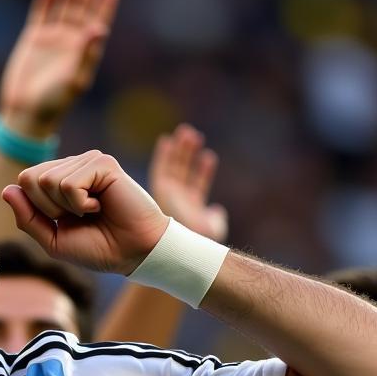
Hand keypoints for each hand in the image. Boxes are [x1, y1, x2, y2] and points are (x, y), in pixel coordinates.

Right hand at [0, 0, 119, 138]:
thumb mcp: (74, 80)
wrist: (26, 111)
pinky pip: (41, 12)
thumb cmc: (54, 102)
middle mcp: (70, 41)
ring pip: (64, 7)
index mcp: (85, 51)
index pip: (98, 22)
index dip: (105, 6)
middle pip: (82, 9)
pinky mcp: (34, 37)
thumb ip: (86, 54)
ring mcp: (52, 37)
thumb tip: (99, 29)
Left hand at [3, 151, 168, 273]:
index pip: (24, 182)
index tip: (63, 222)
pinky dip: (81, 204)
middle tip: (78, 217)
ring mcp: (88, 162)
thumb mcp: (53, 240)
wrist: (133, 253)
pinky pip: (69, 184)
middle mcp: (72, 167)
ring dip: (67, 207)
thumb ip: (28, 218)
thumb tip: (7, 190)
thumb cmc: (98, 248)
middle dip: (48, 208)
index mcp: (58, 182)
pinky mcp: (103, 163)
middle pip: (30, 178)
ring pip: (48, 181)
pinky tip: (101, 205)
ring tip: (91, 211)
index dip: (36, 210)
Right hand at [149, 124, 227, 241]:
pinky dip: (163, 154)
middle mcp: (177, 199)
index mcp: (190, 207)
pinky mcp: (159, 190)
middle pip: (183, 171)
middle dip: (188, 154)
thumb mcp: (214, 229)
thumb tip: (216, 210)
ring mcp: (168, 195)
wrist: (181, 244)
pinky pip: (160, 168)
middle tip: (192, 134)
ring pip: (173, 167)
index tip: (208, 157)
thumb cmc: (199, 242)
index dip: (203, 171)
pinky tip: (167, 139)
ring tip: (186, 131)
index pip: (196, 184)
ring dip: (179, 149)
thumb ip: (217, 218)